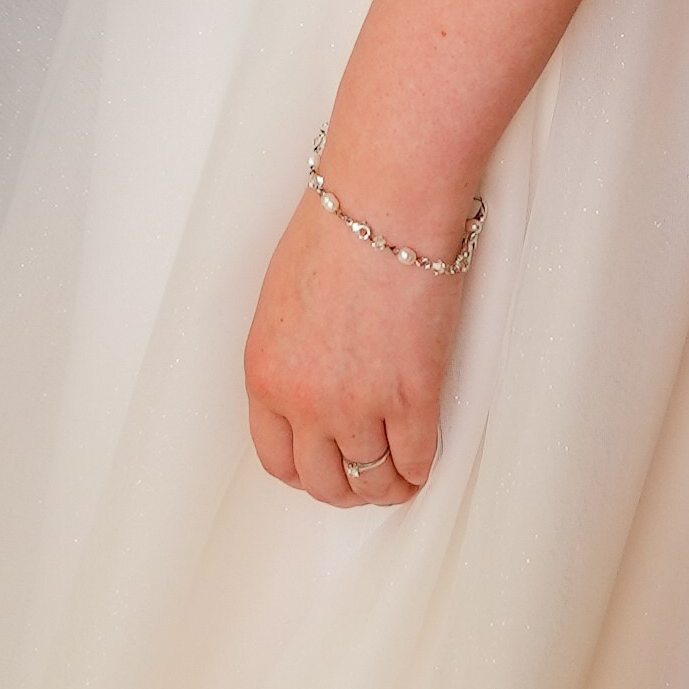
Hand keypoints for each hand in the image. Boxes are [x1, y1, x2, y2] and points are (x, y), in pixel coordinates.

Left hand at [245, 185, 463, 506]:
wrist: (384, 201)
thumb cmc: (335, 226)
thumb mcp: (281, 299)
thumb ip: (290, 353)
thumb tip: (311, 382)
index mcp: (266, 374)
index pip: (276, 458)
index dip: (304, 470)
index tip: (322, 465)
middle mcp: (306, 401)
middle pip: (324, 482)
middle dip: (345, 486)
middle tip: (363, 475)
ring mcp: (361, 405)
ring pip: (372, 481)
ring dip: (386, 483)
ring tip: (398, 471)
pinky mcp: (414, 397)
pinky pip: (415, 463)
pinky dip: (420, 470)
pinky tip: (422, 460)